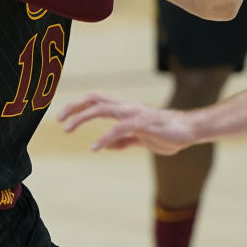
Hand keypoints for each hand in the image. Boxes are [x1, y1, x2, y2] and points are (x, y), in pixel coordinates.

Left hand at [58, 92, 195, 154]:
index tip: (62, 117)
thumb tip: (106, 146)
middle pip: (95, 99)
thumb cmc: (166, 132)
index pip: (97, 101)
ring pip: (103, 108)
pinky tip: (95, 147)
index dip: (78, 106)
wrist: (188, 130)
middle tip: (58, 119)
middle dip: (75, 106)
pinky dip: (105, 137)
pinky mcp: (142, 123)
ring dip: (83, 117)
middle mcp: (126, 107)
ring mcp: (134, 113)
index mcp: (124, 109)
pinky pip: (119, 128)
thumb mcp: (139, 138)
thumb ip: (123, 140)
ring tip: (68, 129)